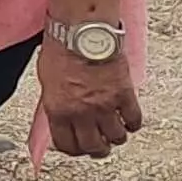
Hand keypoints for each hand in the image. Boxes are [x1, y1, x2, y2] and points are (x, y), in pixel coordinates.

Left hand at [34, 31, 145, 158]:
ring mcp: (105, 105)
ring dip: (116, 137)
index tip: (79, 148)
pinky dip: (133, 123)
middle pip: (93, 147)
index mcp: (58, 110)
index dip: (74, 150)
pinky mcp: (124, 95)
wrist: (83, 30)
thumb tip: (60, 118)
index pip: (66, 145)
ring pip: (116, 138)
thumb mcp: (47, 80)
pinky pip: (134, 120)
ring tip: (116, 131)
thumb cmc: (61, 49)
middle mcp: (81, 113)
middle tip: (101, 145)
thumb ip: (56, 103)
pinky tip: (130, 119)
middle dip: (97, 149)